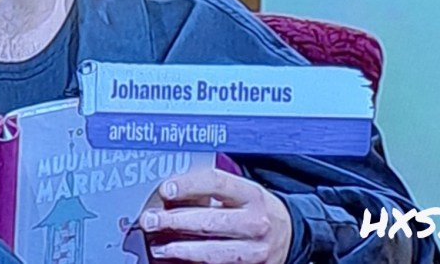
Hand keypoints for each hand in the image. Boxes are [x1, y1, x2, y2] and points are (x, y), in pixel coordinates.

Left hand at [138, 168, 291, 263]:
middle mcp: (256, 223)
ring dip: (181, 250)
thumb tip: (169, 194)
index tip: (165, 189)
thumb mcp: (240, 192)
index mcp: (252, 195)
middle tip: (150, 220)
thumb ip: (210, 191)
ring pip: (214, 252)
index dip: (188, 185)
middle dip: (175, 221)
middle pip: (211, 221)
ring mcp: (256, 251)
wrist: (289, 233)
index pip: (216, 183)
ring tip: (159, 247)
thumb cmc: (255, 208)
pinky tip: (177, 260)